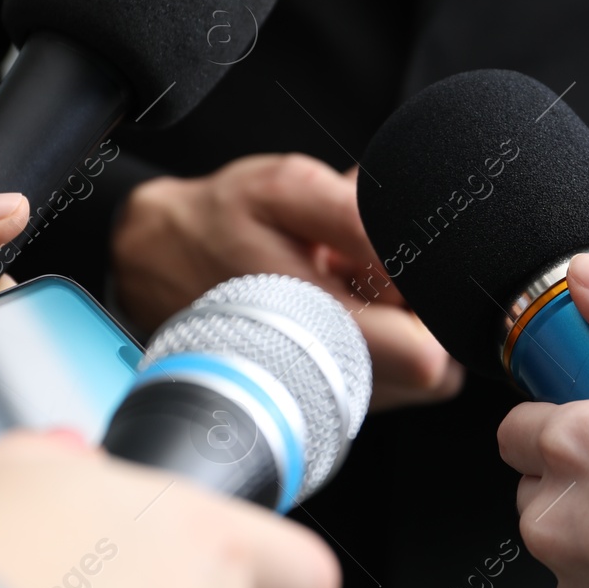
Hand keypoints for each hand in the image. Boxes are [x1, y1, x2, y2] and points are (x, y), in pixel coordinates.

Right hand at [112, 155, 462, 409]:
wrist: (154, 260)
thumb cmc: (220, 220)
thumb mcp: (287, 190)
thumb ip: (358, 219)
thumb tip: (417, 251)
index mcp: (326, 329)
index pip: (430, 358)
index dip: (434, 310)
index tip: (406, 272)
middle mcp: (328, 378)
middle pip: (433, 373)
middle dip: (420, 318)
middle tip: (374, 273)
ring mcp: (324, 395)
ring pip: (411, 380)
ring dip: (397, 331)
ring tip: (346, 287)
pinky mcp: (320, 397)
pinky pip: (384, 379)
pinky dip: (376, 343)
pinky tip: (334, 306)